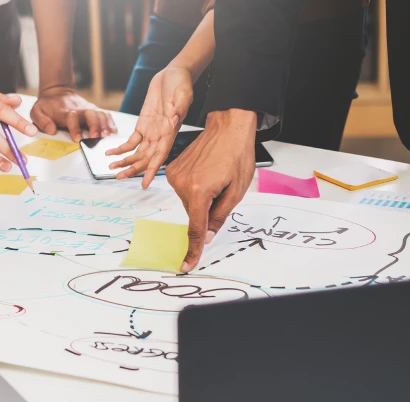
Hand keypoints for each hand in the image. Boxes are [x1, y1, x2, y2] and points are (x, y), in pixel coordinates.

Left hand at [29, 86, 116, 139]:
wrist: (57, 92)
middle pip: (90, 115)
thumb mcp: (37, 111)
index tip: (78, 138)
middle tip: (96, 137)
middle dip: (94, 125)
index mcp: (64, 111)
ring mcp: (87, 108)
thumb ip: (41, 121)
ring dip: (104, 124)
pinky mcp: (93, 109)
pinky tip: (113, 130)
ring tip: (107, 135)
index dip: (75, 128)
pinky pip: (104, 114)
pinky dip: (110, 121)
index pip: (72, 117)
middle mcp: (78, 109)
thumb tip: (51, 130)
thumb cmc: (47, 105)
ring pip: (99, 114)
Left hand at [106, 66, 193, 188]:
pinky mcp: (142, 124)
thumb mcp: (183, 94)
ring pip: (137, 153)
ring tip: (111, 168)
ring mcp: (150, 131)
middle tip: (119, 177)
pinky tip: (110, 153)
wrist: (174, 74)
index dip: (151, 170)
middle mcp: (160, 136)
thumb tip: (173, 120)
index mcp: (170, 132)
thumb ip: (179, 109)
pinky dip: (121, 148)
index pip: (160, 156)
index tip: (144, 183)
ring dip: (125, 161)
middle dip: (133, 169)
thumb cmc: (181, 84)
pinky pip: (131, 141)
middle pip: (145, 158)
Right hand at [165, 110, 257, 272]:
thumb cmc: (237, 156)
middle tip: (222, 190)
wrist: (227, 127)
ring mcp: (175, 176)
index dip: (193, 249)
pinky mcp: (173, 170)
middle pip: (193, 214)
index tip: (186, 265)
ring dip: (201, 198)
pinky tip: (206, 173)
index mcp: (199, 192)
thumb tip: (207, 237)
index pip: (196, 229)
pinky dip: (195, 188)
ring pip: (189, 202)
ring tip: (215, 177)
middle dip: (206, 210)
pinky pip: (184, 189)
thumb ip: (219, 216)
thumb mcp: (236, 191)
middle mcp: (182, 185)